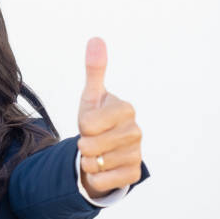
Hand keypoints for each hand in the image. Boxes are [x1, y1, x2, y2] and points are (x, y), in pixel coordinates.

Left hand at [77, 37, 142, 198]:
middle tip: (92, 139)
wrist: (105, 149)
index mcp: (125, 109)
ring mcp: (137, 154)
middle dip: (83, 144)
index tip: (91, 122)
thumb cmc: (97, 119)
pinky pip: (102, 180)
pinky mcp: (133, 174)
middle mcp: (135, 131)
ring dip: (88, 160)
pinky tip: (103, 167)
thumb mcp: (91, 96)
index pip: (87, 123)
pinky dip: (95, 177)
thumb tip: (96, 38)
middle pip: (88, 145)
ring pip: (93, 163)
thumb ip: (94, 70)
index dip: (82, 125)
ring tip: (97, 152)